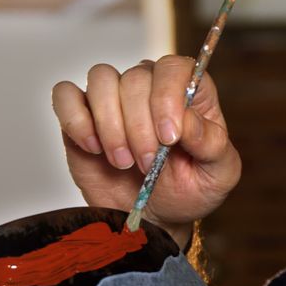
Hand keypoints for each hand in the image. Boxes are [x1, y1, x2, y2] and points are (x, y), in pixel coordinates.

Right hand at [52, 55, 240, 247]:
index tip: (169, 137)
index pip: (175, 68)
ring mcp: (114, 98)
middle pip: (136, 78)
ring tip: (121, 160)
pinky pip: (66, 95)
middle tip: (146, 163)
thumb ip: (212, 143)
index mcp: (189, 92)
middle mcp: (150, 87)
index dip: (168, 97)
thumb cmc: (189, 190)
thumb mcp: (219, 173)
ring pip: (102, 79)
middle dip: (139, 126)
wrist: (154, 218)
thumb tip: (186, 121)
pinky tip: (92, 147)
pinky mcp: (82, 115)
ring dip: (110, 124)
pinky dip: (75, 120)